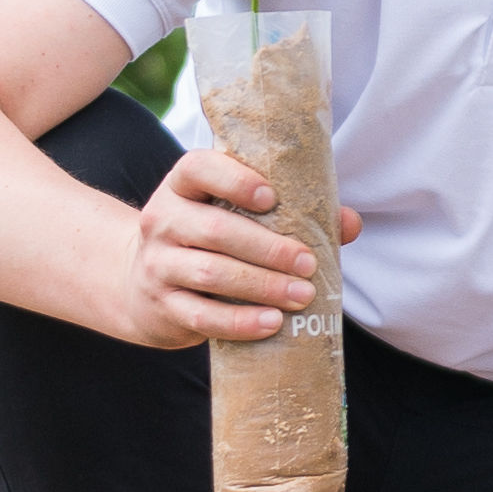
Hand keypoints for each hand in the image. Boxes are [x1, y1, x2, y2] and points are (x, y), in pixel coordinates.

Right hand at [116, 144, 361, 349]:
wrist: (143, 286)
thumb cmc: (209, 243)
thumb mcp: (235, 218)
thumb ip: (292, 214)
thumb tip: (349, 222)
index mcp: (183, 187)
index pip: (197, 168)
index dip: (234, 180)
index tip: (272, 197)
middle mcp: (163, 220)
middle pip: (215, 229)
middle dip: (268, 248)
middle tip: (308, 263)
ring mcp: (158, 265)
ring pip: (211, 273)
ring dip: (262, 286)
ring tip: (302, 296)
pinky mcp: (162, 305)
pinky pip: (201, 316)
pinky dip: (240, 322)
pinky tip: (271, 323)